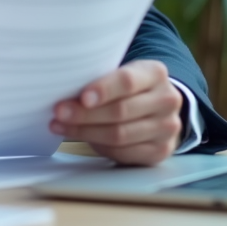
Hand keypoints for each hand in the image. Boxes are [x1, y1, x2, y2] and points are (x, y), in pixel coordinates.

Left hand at [50, 59, 182, 165]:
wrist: (158, 108)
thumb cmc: (130, 89)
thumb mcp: (122, 73)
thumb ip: (102, 78)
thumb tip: (65, 87)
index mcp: (155, 73)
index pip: (127, 81)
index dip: (103, 90)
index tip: (82, 97)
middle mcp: (166, 100)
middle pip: (120, 111)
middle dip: (85, 114)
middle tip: (59, 112)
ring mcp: (167, 127)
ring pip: (119, 134)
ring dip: (86, 131)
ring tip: (62, 125)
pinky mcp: (160, 151)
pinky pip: (123, 152)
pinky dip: (99, 145)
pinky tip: (82, 137)